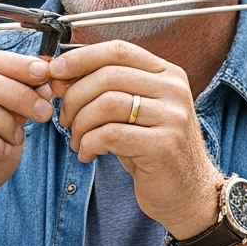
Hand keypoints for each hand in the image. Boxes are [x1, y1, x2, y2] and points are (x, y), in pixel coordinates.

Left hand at [46, 39, 222, 236]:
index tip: (56, 71)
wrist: (190, 194)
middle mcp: (173, 90)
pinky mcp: (163, 145)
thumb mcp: (135, 114)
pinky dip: (89, 144)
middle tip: (64, 118)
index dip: (81, 58)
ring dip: (80, 123)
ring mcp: (172, 116)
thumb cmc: (155, 152)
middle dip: (74, 96)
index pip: (118, 50)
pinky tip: (88, 154)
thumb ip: (107, 91)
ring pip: (106, 104)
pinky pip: (109, 135)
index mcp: (168, 74)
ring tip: (77, 140)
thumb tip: (61, 75)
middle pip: (108, 75)